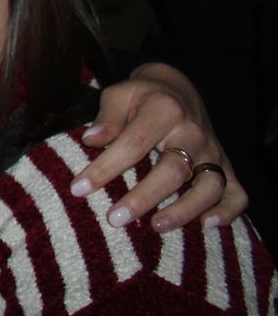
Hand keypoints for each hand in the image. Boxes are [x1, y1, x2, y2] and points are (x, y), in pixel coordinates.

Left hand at [74, 63, 245, 230]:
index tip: (79, 189)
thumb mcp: (120, 94)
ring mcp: (213, 152)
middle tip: (115, 219)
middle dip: (144, 197)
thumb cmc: (142, 96)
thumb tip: (91, 140)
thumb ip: (107, 117)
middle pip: (174, 170)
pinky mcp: (226, 167)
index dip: (105, 168)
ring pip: (209, 186)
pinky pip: (237, 193)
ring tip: (156, 227)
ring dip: (185, 210)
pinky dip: (228, 211)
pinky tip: (208, 226)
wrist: (178, 89)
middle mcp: (194, 132)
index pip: (133, 143)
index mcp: (164, 110)